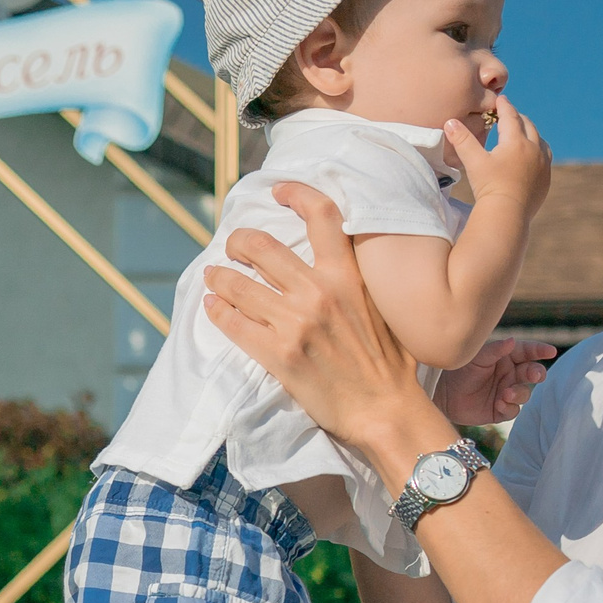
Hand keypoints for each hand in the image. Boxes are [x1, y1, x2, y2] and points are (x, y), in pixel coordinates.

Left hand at [202, 182, 441, 459]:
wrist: (385, 410)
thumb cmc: (390, 364)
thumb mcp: (382, 307)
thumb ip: (356, 280)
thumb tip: (335, 260)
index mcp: (348, 276)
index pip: (321, 215)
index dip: (295, 194)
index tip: (277, 191)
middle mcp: (318, 292)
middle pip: (261, 247)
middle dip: (238, 241)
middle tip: (231, 246)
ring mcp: (296, 323)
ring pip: (238, 284)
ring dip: (218, 277)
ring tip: (213, 276)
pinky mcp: (278, 354)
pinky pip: (234, 324)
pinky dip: (217, 312)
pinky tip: (212, 308)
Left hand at [435, 337, 555, 425]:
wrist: (443, 394)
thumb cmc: (460, 369)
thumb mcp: (477, 357)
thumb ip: (495, 350)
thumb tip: (512, 341)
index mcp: (507, 357)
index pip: (528, 352)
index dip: (540, 351)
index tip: (551, 351)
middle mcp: (510, 374)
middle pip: (533, 373)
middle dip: (537, 373)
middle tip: (534, 375)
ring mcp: (507, 392)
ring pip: (525, 393)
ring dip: (519, 393)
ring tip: (504, 393)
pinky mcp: (501, 410)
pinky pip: (513, 409)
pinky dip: (509, 407)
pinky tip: (499, 403)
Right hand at [442, 94, 551, 216]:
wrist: (508, 214)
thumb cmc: (489, 186)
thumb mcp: (473, 162)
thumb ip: (462, 140)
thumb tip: (450, 122)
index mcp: (515, 141)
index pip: (510, 116)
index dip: (504, 106)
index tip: (500, 99)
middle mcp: (533, 148)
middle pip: (527, 125)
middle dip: (517, 118)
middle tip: (509, 114)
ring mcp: (542, 164)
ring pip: (540, 140)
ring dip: (530, 133)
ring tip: (523, 132)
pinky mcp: (546, 178)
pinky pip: (545, 157)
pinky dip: (538, 150)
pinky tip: (533, 155)